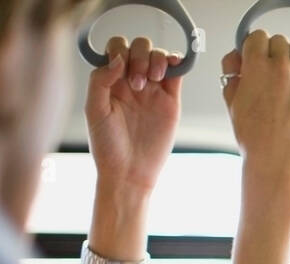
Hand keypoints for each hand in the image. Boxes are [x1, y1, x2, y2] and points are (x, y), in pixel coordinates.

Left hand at [85, 36, 182, 194]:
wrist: (130, 172)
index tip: (120, 71)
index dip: (120, 51)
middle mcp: (131, 81)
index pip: (116, 48)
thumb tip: (120, 59)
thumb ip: (100, 79)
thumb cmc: (107, 145)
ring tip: (152, 81)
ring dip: (156, 60)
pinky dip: (177, 63)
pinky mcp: (171, 101)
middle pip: (139, 48)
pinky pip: (177, 74)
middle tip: (137, 84)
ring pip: (158, 57)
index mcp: (110, 80)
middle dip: (139, 57)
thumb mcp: (94, 109)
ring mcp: (153, 90)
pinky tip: (173, 66)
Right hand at [221, 31, 289, 186]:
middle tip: (271, 70)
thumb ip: (232, 70)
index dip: (254, 47)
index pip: (257, 36)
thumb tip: (238, 54)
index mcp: (255, 66)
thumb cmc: (251, 133)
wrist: (273, 158)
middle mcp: (281, 68)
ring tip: (288, 71)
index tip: (255, 58)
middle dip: (273, 51)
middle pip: (278, 40)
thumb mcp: (231, 98)